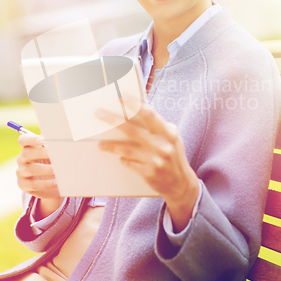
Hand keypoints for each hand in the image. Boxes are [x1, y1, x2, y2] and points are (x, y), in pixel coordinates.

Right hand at [16, 134, 63, 218]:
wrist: (52, 182)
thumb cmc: (53, 162)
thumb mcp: (53, 152)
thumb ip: (54, 143)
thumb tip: (64, 134)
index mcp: (28, 147)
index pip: (23, 140)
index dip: (32, 139)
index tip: (43, 139)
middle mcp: (22, 159)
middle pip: (26, 153)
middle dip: (41, 153)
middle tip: (55, 154)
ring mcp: (21, 172)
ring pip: (31, 169)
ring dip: (46, 169)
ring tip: (58, 170)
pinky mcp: (23, 185)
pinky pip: (33, 184)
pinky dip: (46, 183)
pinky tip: (57, 182)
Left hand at [96, 96, 199, 232]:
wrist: (182, 184)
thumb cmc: (174, 156)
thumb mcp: (172, 138)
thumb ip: (158, 126)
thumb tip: (139, 109)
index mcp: (168, 133)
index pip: (149, 114)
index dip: (134, 104)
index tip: (120, 96)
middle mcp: (162, 145)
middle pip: (132, 130)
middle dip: (113, 120)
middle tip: (99, 113)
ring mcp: (155, 160)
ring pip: (127, 149)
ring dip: (111, 146)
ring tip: (100, 144)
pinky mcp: (149, 173)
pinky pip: (129, 163)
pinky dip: (123, 160)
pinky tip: (119, 158)